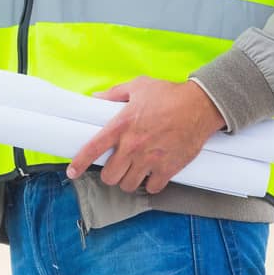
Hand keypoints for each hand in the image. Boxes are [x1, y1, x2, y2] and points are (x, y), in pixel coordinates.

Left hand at [65, 77, 225, 193]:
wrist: (201, 105)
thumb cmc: (170, 94)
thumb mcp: (139, 86)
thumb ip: (115, 93)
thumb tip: (96, 97)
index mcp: (122, 125)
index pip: (93, 148)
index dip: (79, 162)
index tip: (72, 172)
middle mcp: (133, 145)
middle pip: (109, 176)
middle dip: (110, 174)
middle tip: (116, 168)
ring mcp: (151, 159)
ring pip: (128, 185)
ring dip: (128, 181)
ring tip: (133, 172)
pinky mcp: (168, 168)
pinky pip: (152, 188)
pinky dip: (150, 185)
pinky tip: (151, 175)